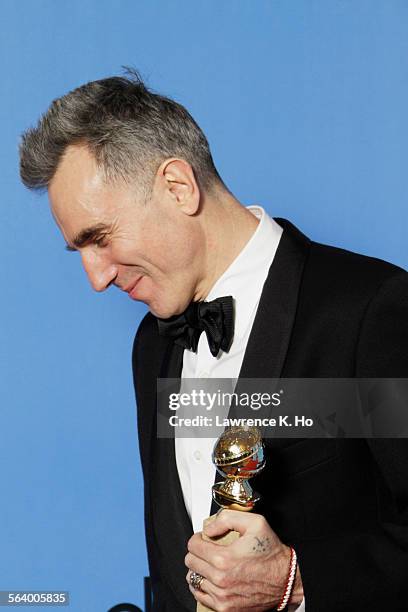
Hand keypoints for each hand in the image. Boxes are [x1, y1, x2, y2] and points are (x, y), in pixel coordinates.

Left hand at [185, 510, 302, 611]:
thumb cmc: (271, 553)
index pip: (192, 546)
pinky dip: (202, 585)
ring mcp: (221, 596)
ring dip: (199, 569)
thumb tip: (209, 527)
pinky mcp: (225, 608)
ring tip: (211, 563)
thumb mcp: (255, 523)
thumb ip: (227, 518)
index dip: (198, 538)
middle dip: (197, 552)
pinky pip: (200, 595)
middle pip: (190, 562)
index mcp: (224, 558)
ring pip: (193, 579)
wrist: (286, 580)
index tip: (204, 538)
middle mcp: (220, 579)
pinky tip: (212, 578)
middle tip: (208, 549)